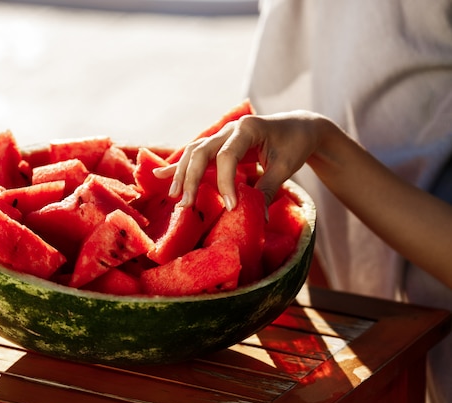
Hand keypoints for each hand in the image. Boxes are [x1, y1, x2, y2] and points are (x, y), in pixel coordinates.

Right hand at [154, 110, 326, 209]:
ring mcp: (222, 134)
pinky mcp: (218, 143)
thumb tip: (259, 218)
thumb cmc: (294, 144)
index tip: (231, 206)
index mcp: (248, 128)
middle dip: (192, 178)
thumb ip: (268, 189)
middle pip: (201, 151)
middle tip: (187, 204)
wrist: (298, 127)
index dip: (226, 182)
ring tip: (175, 196)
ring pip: (194, 151)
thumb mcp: (286, 167)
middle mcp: (230, 129)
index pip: (227, 155)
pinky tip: (160, 175)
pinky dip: (179, 166)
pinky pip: (195, 153)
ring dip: (183, 174)